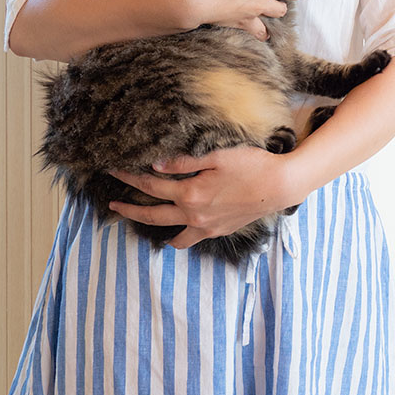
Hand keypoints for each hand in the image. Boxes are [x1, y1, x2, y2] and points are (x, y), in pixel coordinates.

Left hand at [108, 146, 301, 249]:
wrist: (280, 186)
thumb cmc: (252, 166)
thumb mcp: (216, 157)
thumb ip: (183, 162)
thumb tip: (156, 165)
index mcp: (190, 194)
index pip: (150, 187)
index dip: (129, 178)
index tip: (114, 171)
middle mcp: (194, 215)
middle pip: (152, 216)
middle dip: (129, 210)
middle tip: (113, 205)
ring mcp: (207, 227)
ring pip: (172, 235)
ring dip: (155, 229)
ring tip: (144, 222)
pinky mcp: (219, 231)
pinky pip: (192, 238)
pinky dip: (180, 235)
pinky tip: (179, 226)